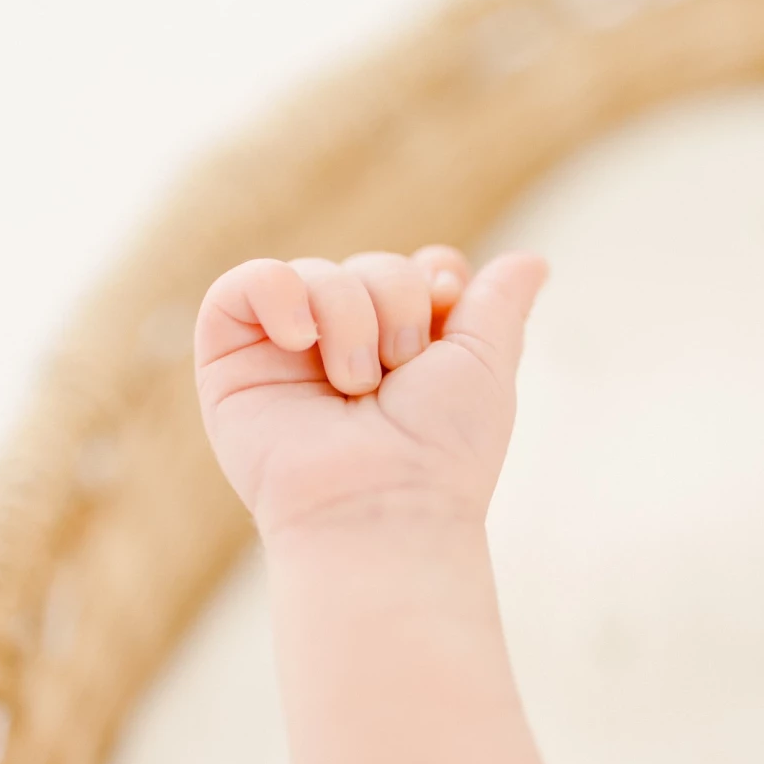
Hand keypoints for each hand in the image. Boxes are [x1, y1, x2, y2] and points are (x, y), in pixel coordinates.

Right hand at [194, 244, 549, 540]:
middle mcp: (341, 352)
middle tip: (400, 369)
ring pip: (314, 272)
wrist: (382, 503)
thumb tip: (534, 260)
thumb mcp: (486, 364)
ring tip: (356, 384)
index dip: (432, 277)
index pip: (415, 272)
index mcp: (400, 356)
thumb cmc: (441, 450)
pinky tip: (300, 339)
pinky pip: (242, 285)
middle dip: (398, 302)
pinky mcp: (229, 362)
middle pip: (371, 264)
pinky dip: (276, 294)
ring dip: (349, 316)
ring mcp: (283, 356)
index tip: (448, 304)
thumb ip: (498, 305)